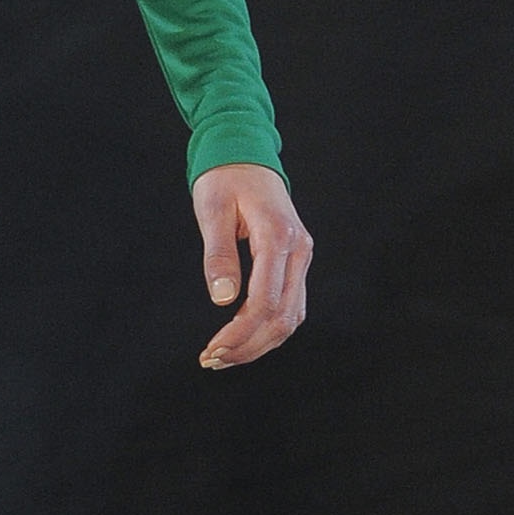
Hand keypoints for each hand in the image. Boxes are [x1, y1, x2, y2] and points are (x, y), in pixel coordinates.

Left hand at [191, 163, 311, 368]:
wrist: (246, 154)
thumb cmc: (225, 178)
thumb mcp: (212, 210)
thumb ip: (218, 254)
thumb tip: (223, 300)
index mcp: (278, 236)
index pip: (265, 301)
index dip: (240, 332)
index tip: (212, 350)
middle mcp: (298, 250)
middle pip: (283, 317)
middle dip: (249, 346)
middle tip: (212, 360)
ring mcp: (301, 256)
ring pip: (291, 316)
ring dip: (259, 343)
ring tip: (223, 356)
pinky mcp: (296, 262)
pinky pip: (290, 305)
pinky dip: (269, 328)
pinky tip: (243, 338)